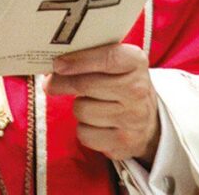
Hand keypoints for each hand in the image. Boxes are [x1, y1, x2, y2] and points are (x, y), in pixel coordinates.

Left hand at [45, 43, 159, 164]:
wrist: (146, 121)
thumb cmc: (119, 83)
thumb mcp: (113, 63)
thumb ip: (88, 55)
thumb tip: (54, 64)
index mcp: (136, 62)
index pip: (109, 58)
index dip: (80, 60)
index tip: (58, 64)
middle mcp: (138, 90)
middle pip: (87, 85)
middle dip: (63, 83)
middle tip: (51, 82)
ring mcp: (133, 119)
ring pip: (82, 110)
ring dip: (77, 106)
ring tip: (87, 103)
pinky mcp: (123, 142)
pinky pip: (85, 134)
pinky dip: (83, 128)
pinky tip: (94, 123)